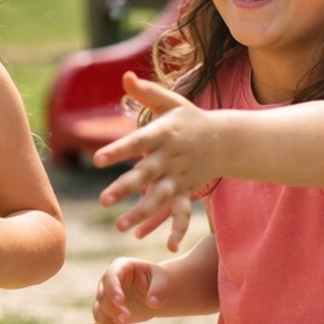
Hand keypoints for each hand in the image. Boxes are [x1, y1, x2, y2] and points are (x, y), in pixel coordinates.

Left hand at [92, 73, 213, 251]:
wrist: (226, 139)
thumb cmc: (189, 118)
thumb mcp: (170, 101)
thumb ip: (146, 92)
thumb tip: (124, 76)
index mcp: (164, 134)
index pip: (137, 142)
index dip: (118, 150)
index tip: (98, 160)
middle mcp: (171, 158)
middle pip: (146, 175)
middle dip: (125, 188)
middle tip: (103, 201)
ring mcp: (180, 177)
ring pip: (160, 198)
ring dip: (142, 213)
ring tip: (120, 226)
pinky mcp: (187, 191)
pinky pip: (184, 213)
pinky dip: (179, 229)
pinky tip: (170, 246)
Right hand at [93, 257, 169, 323]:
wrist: (153, 292)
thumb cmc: (158, 281)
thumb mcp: (163, 279)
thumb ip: (160, 288)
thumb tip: (154, 304)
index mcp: (120, 267)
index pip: (110, 277)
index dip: (112, 289)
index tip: (120, 301)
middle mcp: (108, 283)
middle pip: (102, 297)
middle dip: (112, 310)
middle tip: (127, 319)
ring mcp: (105, 299)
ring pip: (98, 314)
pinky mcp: (107, 315)